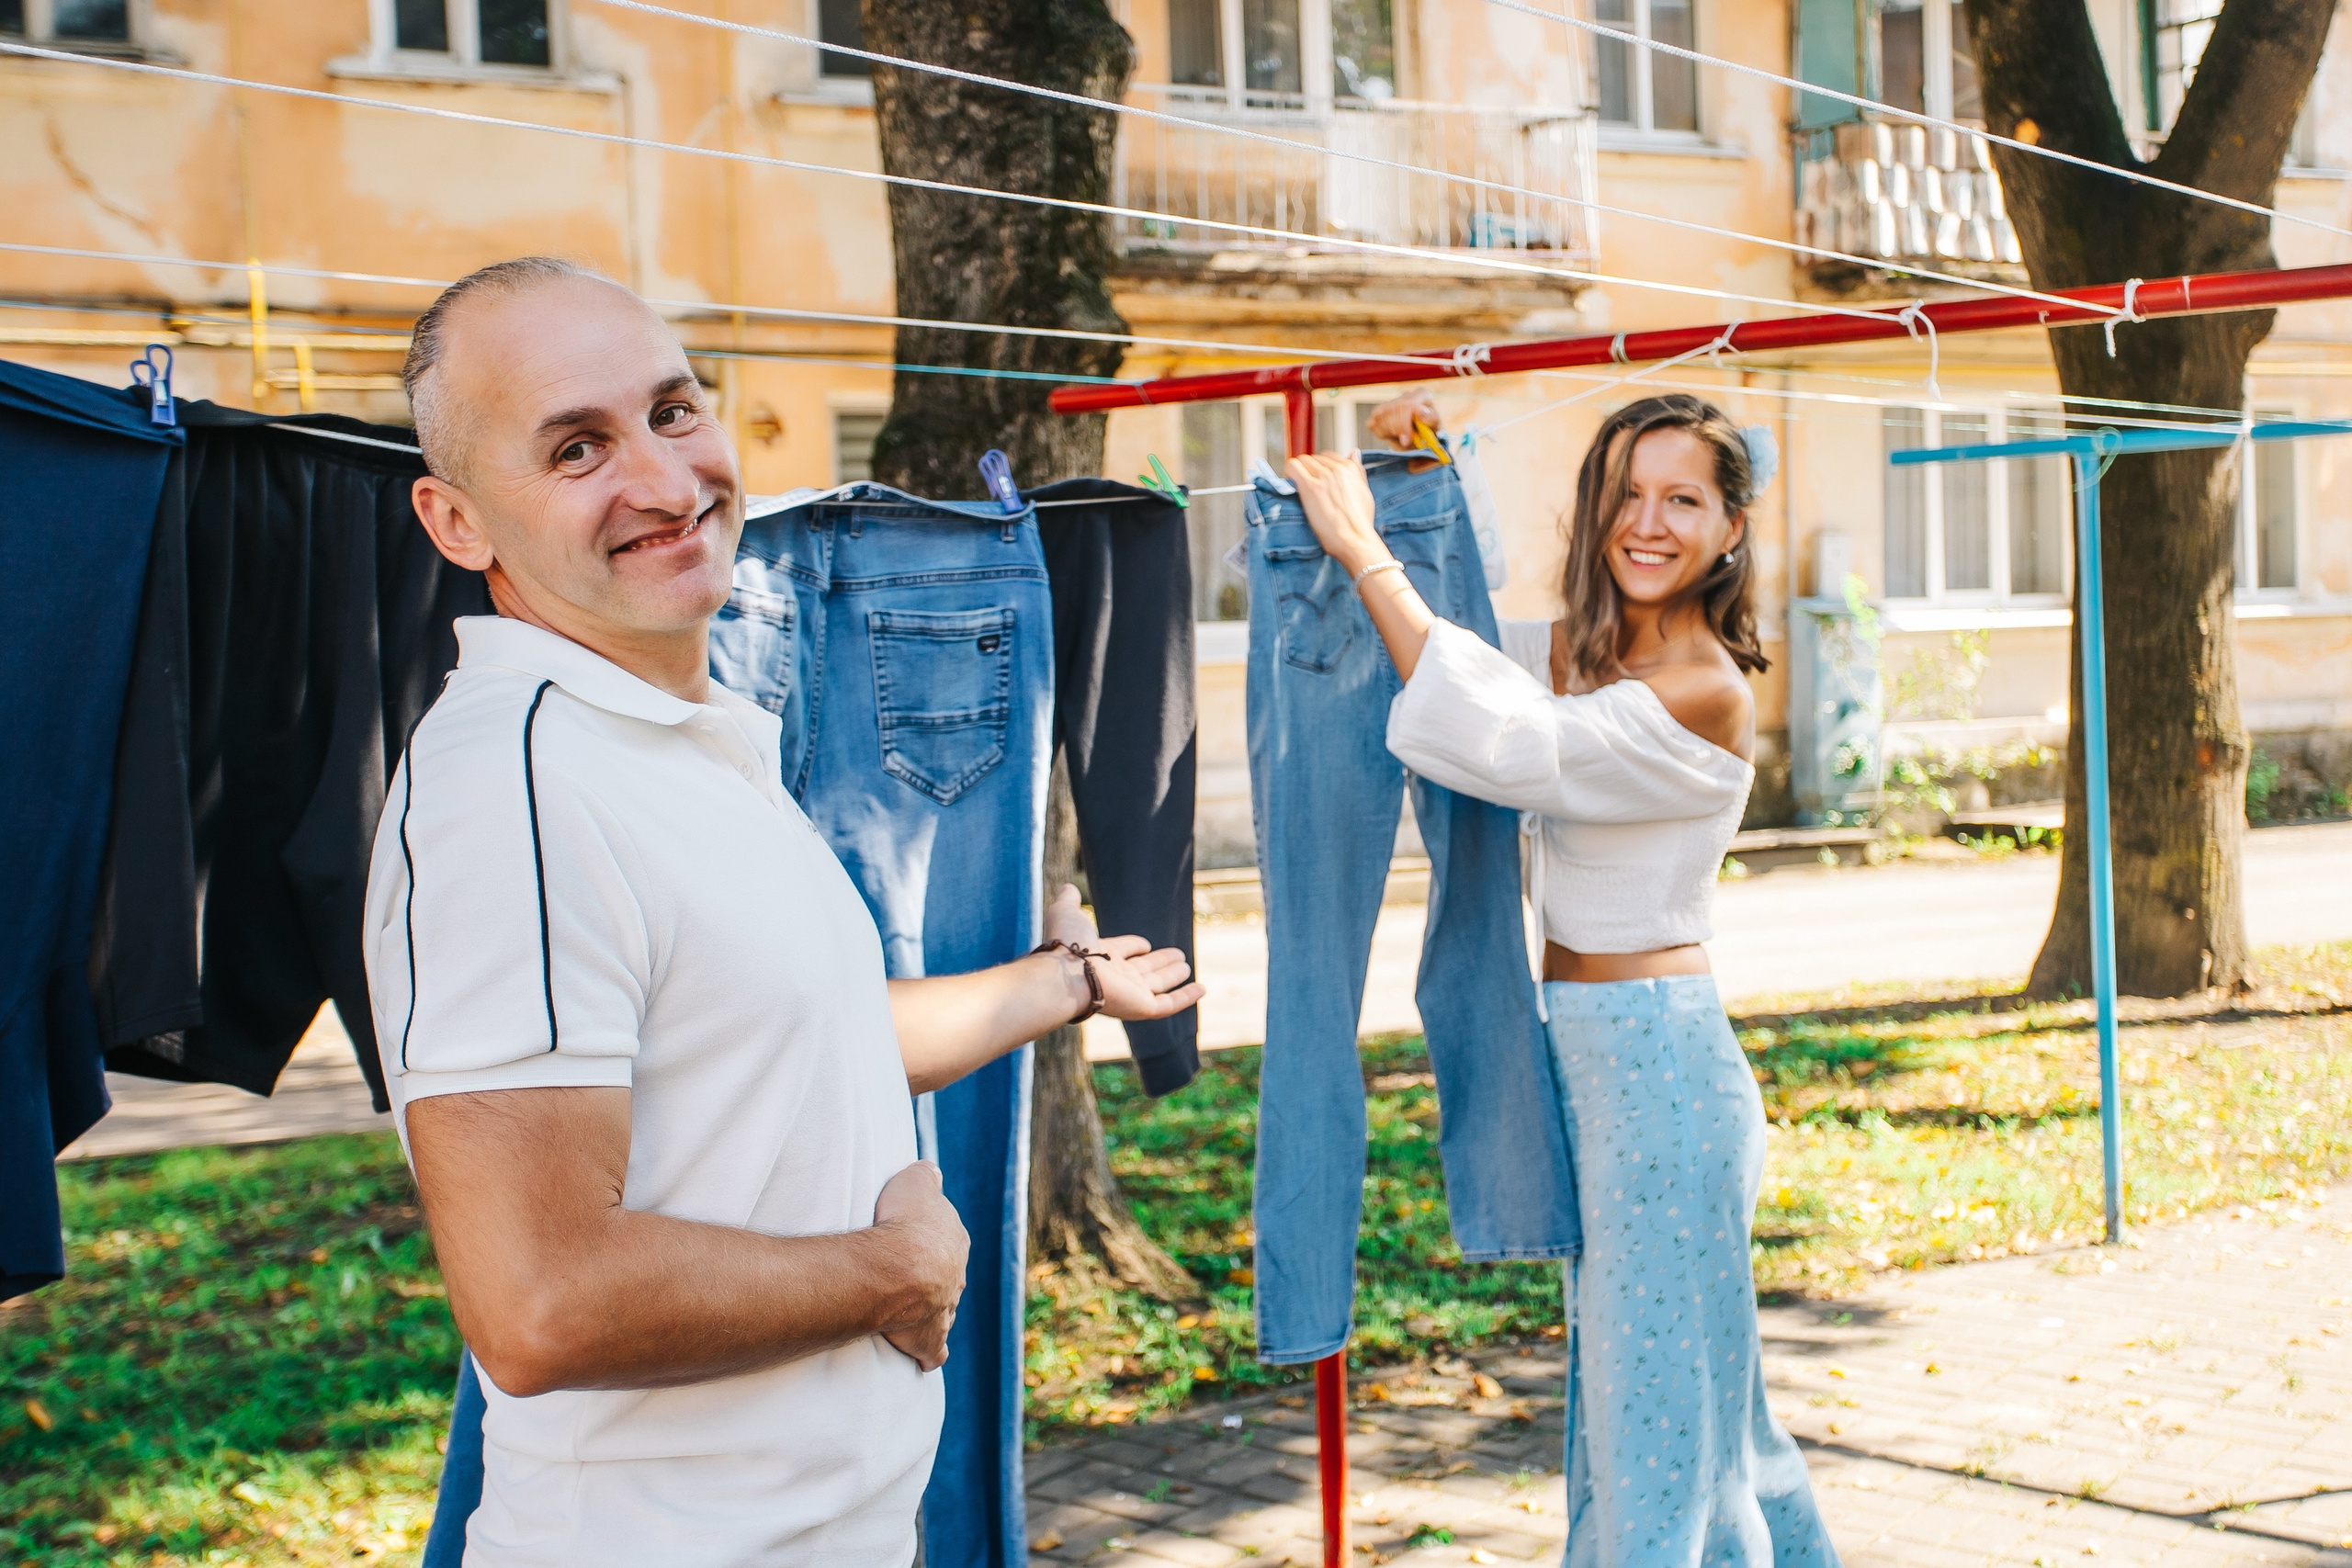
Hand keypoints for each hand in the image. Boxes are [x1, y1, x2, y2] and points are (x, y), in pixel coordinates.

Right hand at [872, 1161, 966, 1371]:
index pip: (947, 1241)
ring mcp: (946, 1309)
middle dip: (934, 1278)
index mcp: (955, 1242)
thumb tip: (931, 1170)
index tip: (913, 1241)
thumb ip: (926, 1176)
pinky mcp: (930, 1338)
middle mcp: (957, 1277)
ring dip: (932, 1311)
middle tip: (908, 1278)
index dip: (930, 1241)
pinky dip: (930, 1354)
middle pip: (948, 1277)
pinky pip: (934, 1350)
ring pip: (944, 1311)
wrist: (899, 1267)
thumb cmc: (904, 1221)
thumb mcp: (916, 1182)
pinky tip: (926, 1359)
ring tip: (911, 1311)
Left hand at [1042, 884, 1205, 1023]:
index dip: (1132, 947)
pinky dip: (1186, 997)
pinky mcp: (1141, 1007)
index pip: (1120, 953)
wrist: (1066, 974)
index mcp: (1098, 957)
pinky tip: (1202, 988)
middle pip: (1142, 971)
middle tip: (1178, 955)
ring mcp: (1129, 994)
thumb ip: (1067, 900)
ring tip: (1186, 965)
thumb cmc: (1065, 944)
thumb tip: (1067, 888)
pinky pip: (1169, 1004)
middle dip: (1159, 963)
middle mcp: (1115, 977)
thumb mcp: (1065, 913)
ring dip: (1172, 976)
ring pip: (1157, 986)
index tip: (1145, 944)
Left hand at [1285, 452, 1387, 578]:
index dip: (1319, 469)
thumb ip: (1358, 471)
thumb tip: (1354, 452)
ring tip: (1299, 489)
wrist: (1355, 539)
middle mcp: (1337, 468)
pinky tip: (1290, 484)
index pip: (1327, 457)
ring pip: (1302, 461)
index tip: (1316, 480)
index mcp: (1350, 468)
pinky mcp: (1309, 486)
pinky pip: (1293, 467)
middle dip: (1308, 471)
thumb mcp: (1365, 492)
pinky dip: (1289, 472)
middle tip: (1307, 488)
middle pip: (1313, 459)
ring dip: (1299, 473)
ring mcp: (1323, 476)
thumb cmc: (1360, 522)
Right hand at [1365, 391, 1441, 451]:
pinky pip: (1372, 423)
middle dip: (1397, 430)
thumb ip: (1431, 419)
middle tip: (1405, 444)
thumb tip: (1419, 411)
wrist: (1422, 442)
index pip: (1407, 404)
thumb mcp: (1437, 429)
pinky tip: (1393, 436)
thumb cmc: (1431, 434)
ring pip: (1380, 415)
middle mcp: (1406, 396)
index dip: (1403, 424)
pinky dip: (1381, 433)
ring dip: (1389, 432)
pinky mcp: (1379, 412)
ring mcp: (1391, 403)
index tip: (1406, 441)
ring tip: (1402, 439)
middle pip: (1392, 409)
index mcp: (1422, 395)